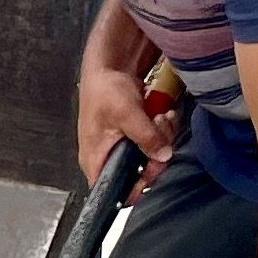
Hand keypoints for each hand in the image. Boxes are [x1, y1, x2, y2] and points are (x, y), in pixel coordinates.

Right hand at [76, 65, 180, 190]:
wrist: (109, 66)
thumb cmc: (104, 88)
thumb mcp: (126, 114)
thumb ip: (146, 137)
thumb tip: (162, 155)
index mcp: (95, 160)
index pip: (114, 191)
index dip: (136, 187)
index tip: (153, 170)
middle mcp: (106, 157)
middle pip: (138, 173)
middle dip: (155, 153)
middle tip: (159, 132)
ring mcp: (120, 146)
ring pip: (149, 156)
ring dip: (161, 137)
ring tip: (158, 117)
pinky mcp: (132, 135)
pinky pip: (152, 142)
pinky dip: (160, 130)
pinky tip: (159, 115)